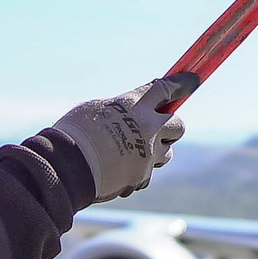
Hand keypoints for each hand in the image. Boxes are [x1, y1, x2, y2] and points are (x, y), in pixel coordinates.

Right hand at [51, 78, 186, 201]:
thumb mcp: (95, 109)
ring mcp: (148, 155)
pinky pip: (146, 174)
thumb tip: (131, 115)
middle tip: (156, 129)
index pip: (167, 89)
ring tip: (131, 154)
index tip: (192, 80)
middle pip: (178, 126)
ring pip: (166, 154)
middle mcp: (148, 128)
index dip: (182, 84)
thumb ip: (121, 111)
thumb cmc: (73, 133)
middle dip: (170, 127)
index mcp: (135, 105)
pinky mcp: (141, 177)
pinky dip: (137, 173)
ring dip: (155, 152)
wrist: (65, 166)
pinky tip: (117, 170)